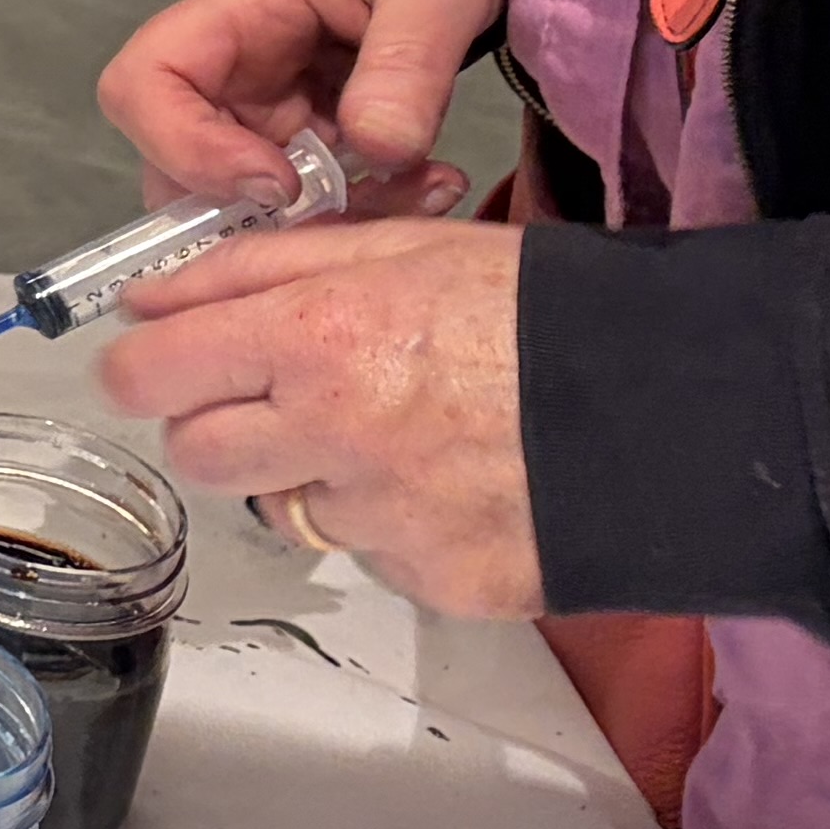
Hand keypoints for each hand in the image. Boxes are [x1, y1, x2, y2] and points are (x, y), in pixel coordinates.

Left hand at [98, 217, 539, 614]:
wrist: (685, 406)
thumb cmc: (540, 309)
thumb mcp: (398, 247)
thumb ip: (257, 270)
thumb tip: (147, 296)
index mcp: (314, 337)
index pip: (149, 372)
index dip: (144, 366)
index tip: (162, 361)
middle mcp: (331, 434)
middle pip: (199, 452)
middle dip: (222, 423)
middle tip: (289, 395)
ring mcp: (381, 519)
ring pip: (283, 509)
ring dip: (313, 476)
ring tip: (401, 433)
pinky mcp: (432, 581)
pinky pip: (371, 554)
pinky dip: (395, 525)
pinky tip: (456, 482)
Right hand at [99, 0, 508, 207]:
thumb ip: (407, 58)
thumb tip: (378, 148)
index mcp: (231, 13)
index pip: (143, 85)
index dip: (186, 149)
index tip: (278, 183)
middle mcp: (227, 71)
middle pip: (179, 168)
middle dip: (262, 216)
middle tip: (359, 214)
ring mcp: (263, 110)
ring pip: (247, 202)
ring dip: (327, 222)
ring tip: (422, 189)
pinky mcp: (305, 135)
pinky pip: (308, 200)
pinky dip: (364, 210)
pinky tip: (429, 181)